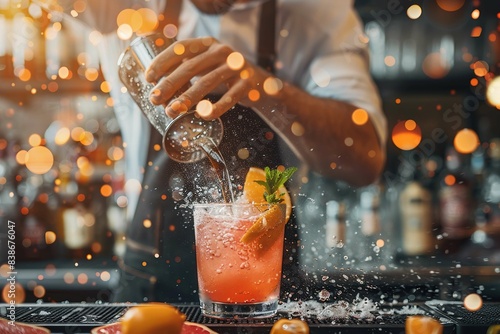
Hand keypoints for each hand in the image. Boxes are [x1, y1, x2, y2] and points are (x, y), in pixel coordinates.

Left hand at [145, 37, 276, 119]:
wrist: (262, 84)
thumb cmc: (226, 77)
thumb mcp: (208, 67)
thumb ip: (188, 72)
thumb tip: (158, 91)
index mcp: (208, 44)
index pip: (181, 48)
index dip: (162, 62)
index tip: (148, 78)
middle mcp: (222, 51)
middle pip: (191, 66)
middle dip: (170, 84)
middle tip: (155, 99)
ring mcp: (236, 67)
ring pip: (207, 82)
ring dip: (187, 98)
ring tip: (172, 111)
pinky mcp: (248, 84)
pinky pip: (230, 97)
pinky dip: (216, 108)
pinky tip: (203, 116)